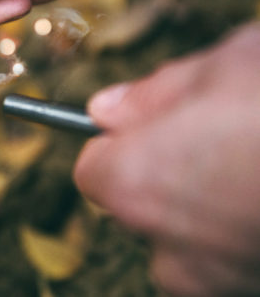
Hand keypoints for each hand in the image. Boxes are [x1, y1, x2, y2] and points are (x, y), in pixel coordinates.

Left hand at [74, 22, 259, 295]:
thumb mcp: (229, 64)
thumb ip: (155, 91)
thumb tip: (105, 109)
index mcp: (136, 184)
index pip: (95, 166)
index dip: (122, 140)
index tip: (154, 123)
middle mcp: (168, 249)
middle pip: (140, 206)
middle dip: (166, 172)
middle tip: (221, 135)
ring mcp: (218, 282)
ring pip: (189, 239)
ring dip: (210, 208)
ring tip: (258, 167)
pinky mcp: (255, 292)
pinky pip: (229, 259)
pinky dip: (245, 234)